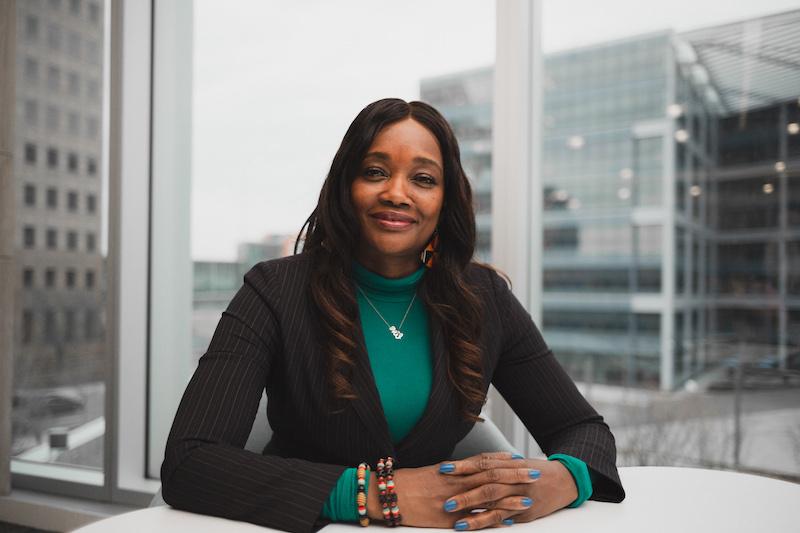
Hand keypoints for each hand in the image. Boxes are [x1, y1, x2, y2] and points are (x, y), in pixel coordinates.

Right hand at [366, 453, 538, 527]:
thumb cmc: (408, 483)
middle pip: (492, 476)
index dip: (502, 460)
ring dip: (510, 497)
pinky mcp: (449, 519)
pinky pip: (475, 519)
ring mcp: (454, 500)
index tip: (518, 458)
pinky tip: (507, 520)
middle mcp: (457, 482)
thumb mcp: (432, 472)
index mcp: (453, 470)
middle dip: (514, 475)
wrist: (389, 495)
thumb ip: (451, 473)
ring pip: (487, 496)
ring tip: (528, 497)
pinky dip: (492, 518)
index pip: (483, 461)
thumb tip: (466, 471)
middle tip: (534, 472)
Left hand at [440, 453, 578, 529]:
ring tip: (457, 522)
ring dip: (475, 515)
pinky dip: (490, 523)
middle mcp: (515, 480)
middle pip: (487, 486)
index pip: (483, 464)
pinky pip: (505, 519)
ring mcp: (522, 497)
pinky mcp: (526, 514)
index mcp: (510, 464)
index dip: (463, 466)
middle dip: (466, 495)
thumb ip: (493, 465)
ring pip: (496, 507)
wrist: (565, 481)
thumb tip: (466, 467)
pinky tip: (477, 526)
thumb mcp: (515, 463)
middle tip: (446, 502)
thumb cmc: (535, 470)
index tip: (444, 469)